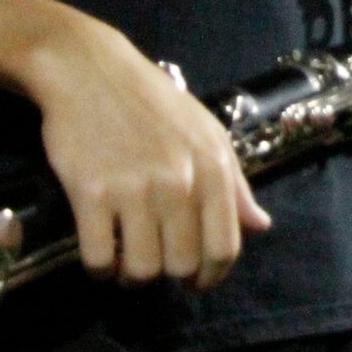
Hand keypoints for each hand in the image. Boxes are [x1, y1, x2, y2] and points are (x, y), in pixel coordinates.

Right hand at [26, 19, 270, 289]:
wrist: (91, 70)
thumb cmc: (153, 102)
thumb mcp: (207, 133)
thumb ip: (235, 184)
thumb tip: (260, 226)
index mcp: (212, 169)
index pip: (224, 248)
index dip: (211, 276)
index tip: (196, 281)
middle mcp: (178, 182)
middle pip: (181, 265)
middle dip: (168, 275)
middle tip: (154, 262)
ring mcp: (133, 189)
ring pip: (141, 270)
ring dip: (132, 277)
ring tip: (125, 263)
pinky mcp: (90, 192)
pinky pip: (98, 257)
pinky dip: (99, 269)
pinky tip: (100, 255)